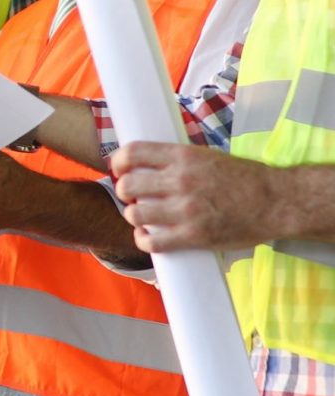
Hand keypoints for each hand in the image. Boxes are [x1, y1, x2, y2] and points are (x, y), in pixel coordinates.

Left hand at [112, 140, 276, 252]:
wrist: (277, 201)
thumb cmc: (243, 178)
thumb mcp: (206, 155)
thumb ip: (177, 159)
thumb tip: (146, 163)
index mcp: (183, 156)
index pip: (133, 153)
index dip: (118, 162)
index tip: (118, 169)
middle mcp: (180, 181)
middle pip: (127, 186)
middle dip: (124, 192)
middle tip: (132, 196)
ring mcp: (186, 210)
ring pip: (134, 214)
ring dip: (133, 216)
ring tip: (142, 216)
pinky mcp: (193, 236)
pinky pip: (152, 242)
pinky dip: (143, 240)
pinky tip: (148, 236)